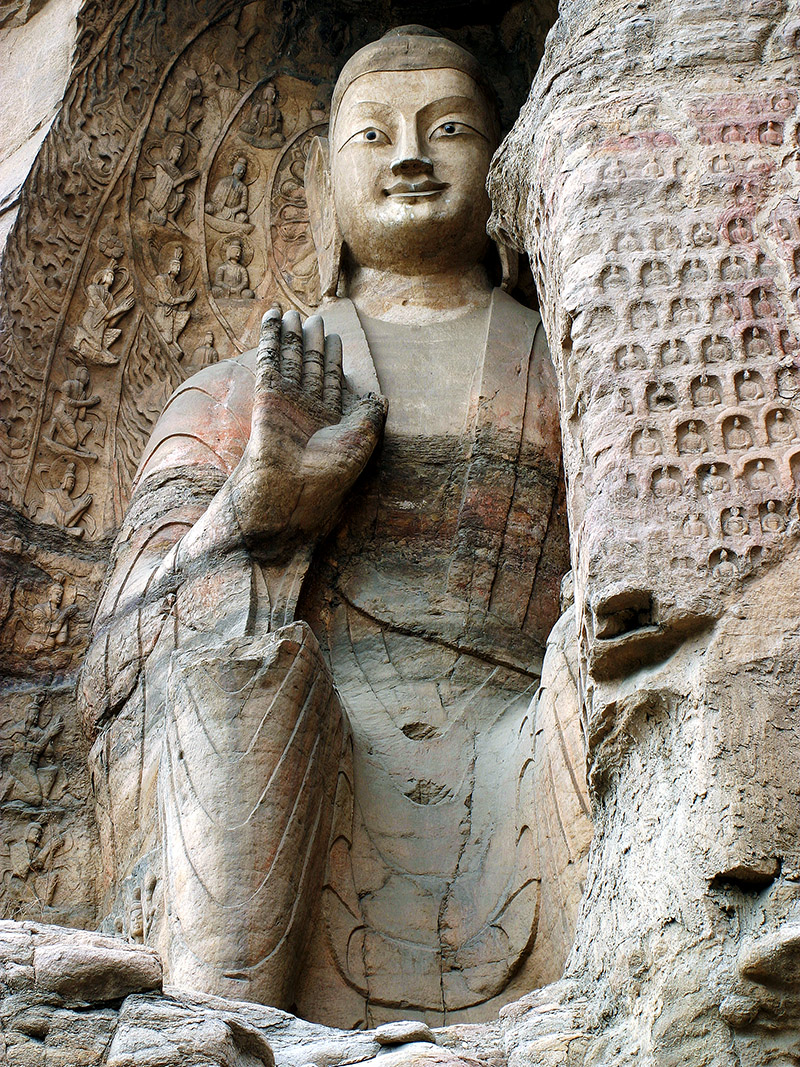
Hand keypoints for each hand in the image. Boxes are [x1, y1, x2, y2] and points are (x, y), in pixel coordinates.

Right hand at [227, 306, 386, 556]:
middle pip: (311, 368)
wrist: (293, 490)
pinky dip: (271, 337)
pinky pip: (270, 360)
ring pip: (290, 360)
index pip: (332, 382)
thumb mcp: (363, 441)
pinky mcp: (267, 396)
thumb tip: (383, 398)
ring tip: (294, 312)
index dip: (334, 359)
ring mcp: (286, 402)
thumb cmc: (330, 472)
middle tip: (316, 318)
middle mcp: (307, 410)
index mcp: (330, 421)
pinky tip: (273, 317)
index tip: (336, 338)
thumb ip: (372, 415)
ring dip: (292, 336)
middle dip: (313, 343)